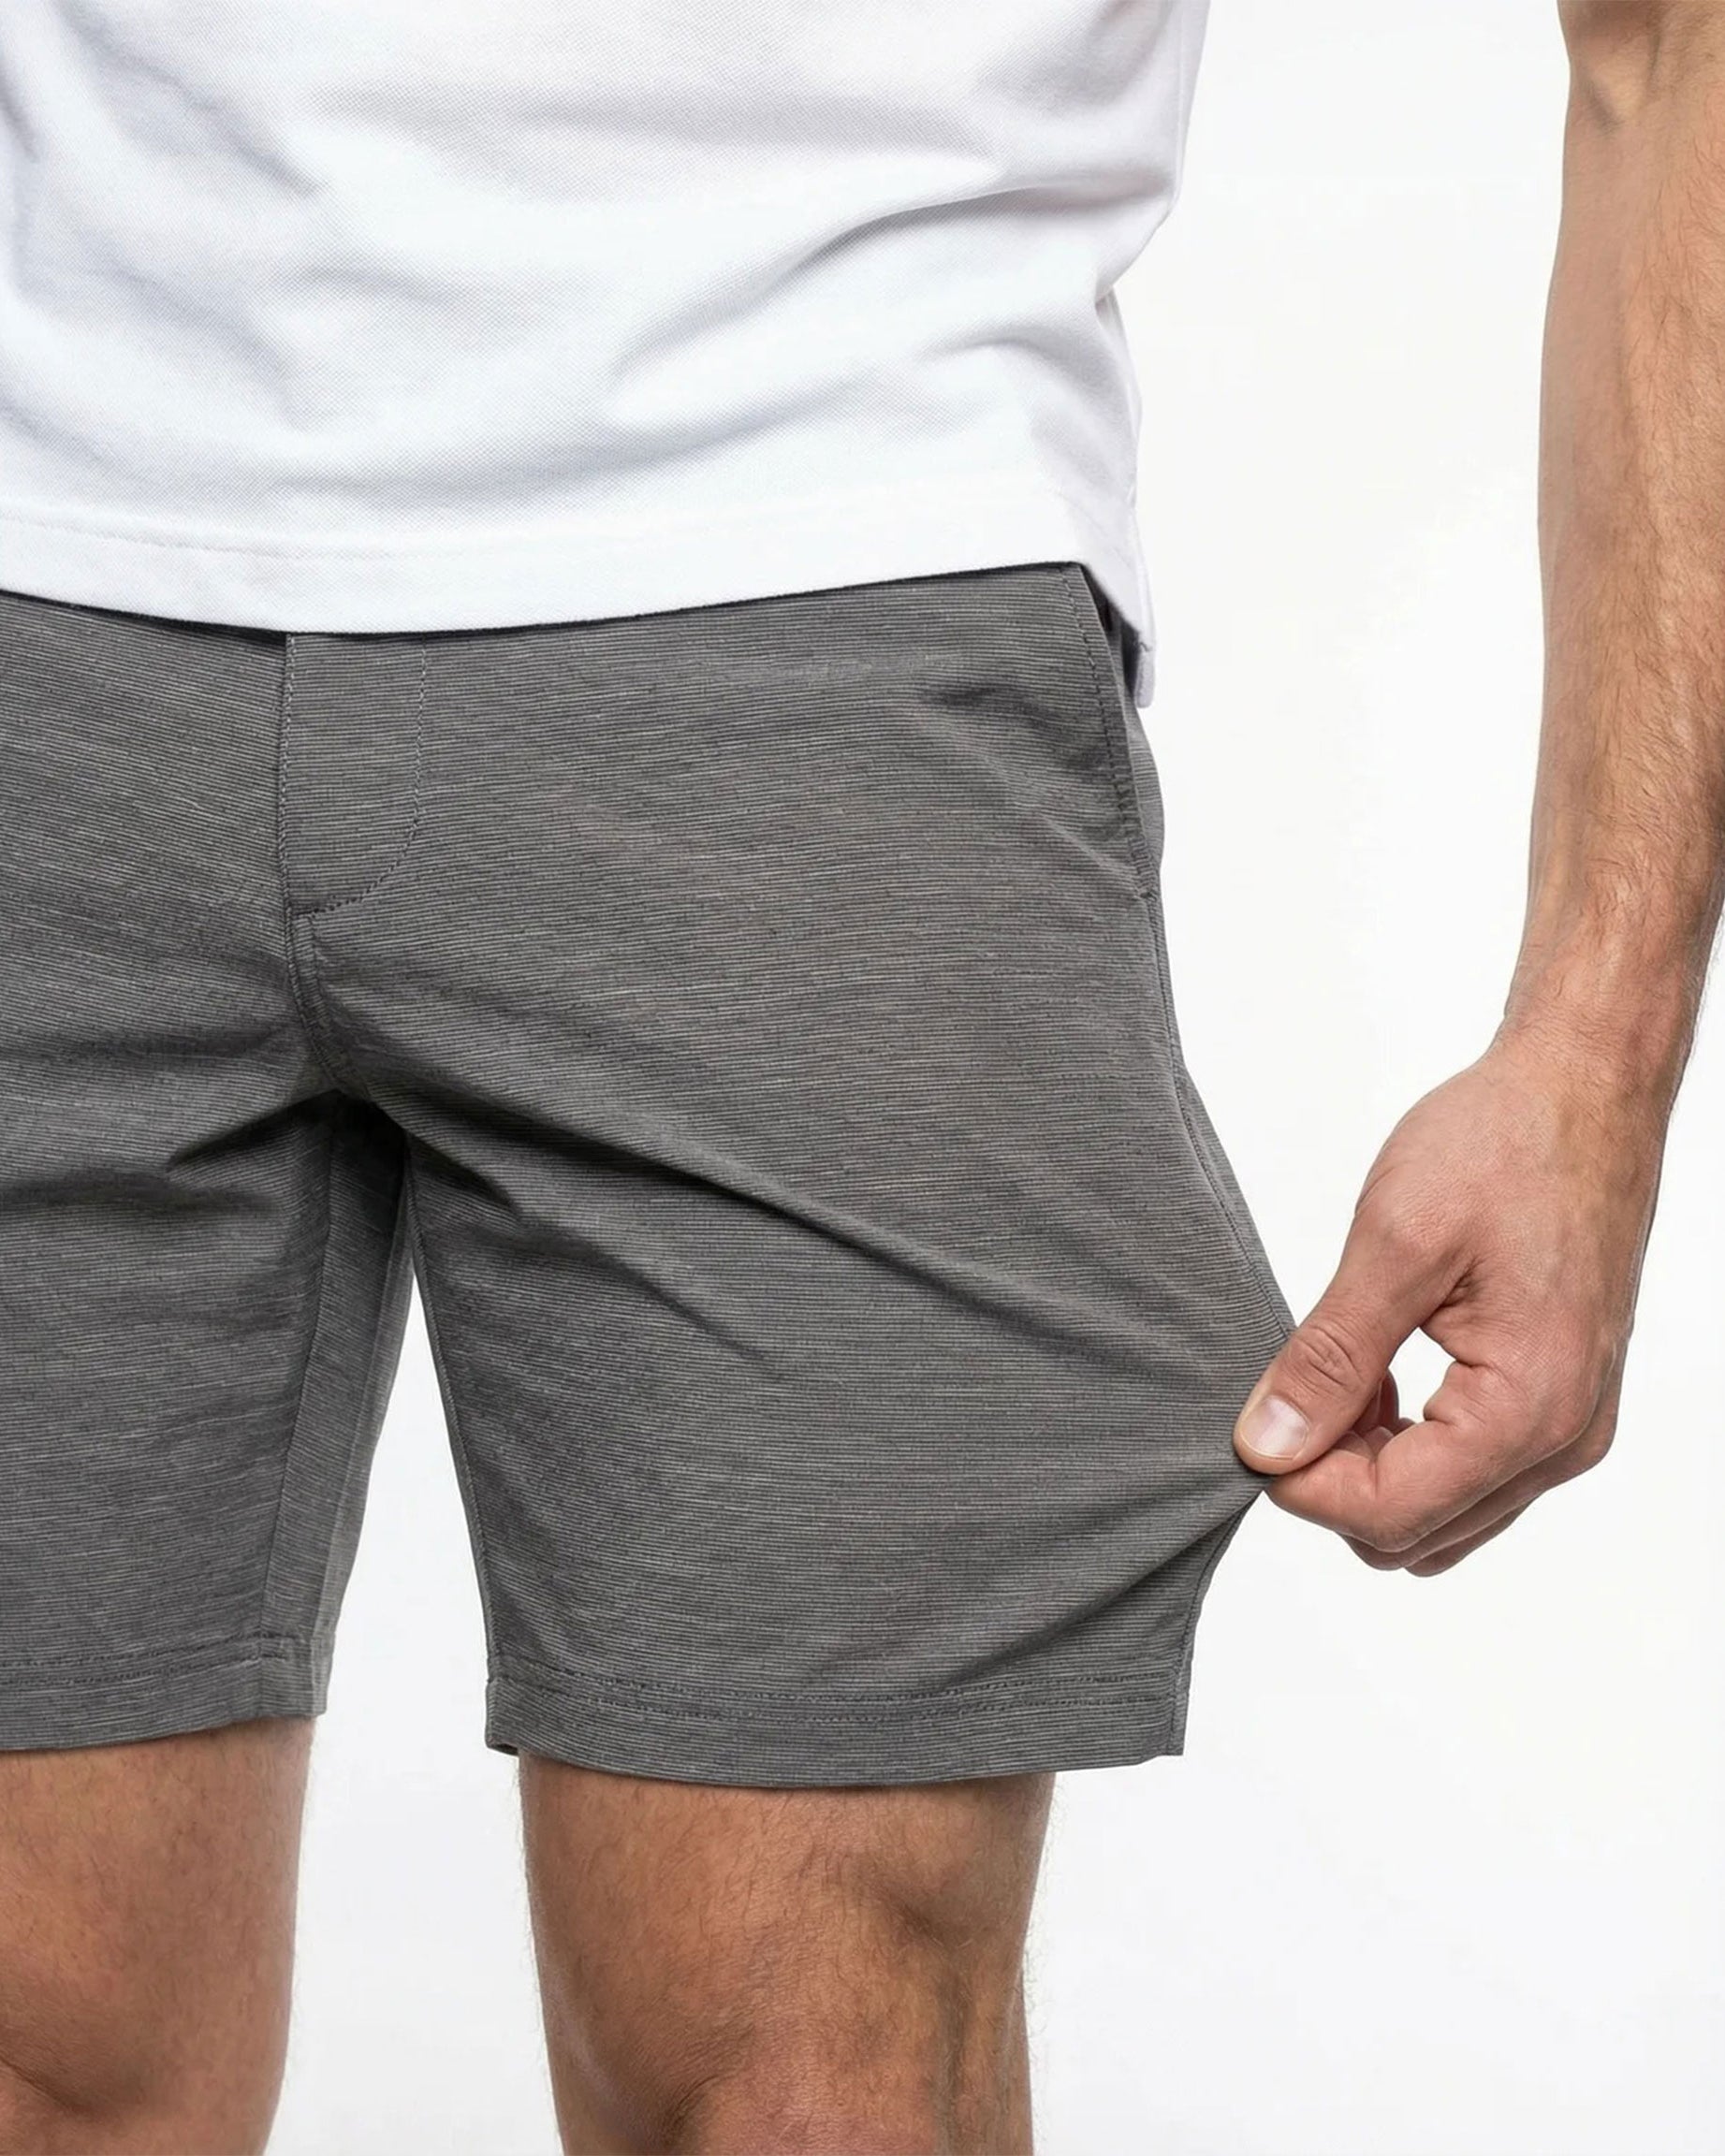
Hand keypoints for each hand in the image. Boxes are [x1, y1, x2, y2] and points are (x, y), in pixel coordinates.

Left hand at [1231, 1030, 1668, 1574]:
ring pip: (1441, 1514)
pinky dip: (1410, 1446)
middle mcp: (1564, 1441)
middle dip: (1335, 1478)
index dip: (1302, 1484)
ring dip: (1371, 1464)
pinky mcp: (1562, 1406)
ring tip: (1342, 1371)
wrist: (1583, 1091)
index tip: (1255, 1423)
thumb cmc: (1504, 1146)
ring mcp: (1570, 1428)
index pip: (1389, 1514)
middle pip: (1414, 1532)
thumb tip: (1266, 1446)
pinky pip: (1472, 1475)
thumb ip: (1329, 1358)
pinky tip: (1378, 1374)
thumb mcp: (1395, 1243)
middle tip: (1299, 1386)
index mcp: (1528, 1408)